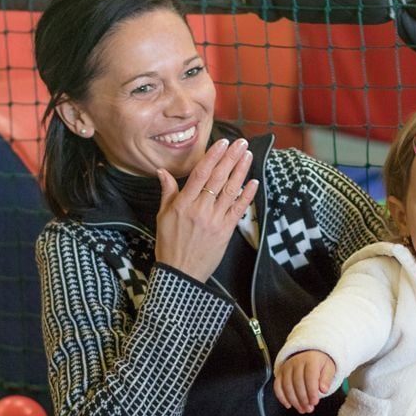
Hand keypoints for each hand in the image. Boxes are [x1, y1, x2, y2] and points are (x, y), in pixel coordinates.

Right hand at [155, 138, 257, 281]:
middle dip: (230, 158)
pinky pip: (238, 210)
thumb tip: (162, 171)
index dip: (213, 156)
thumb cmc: (169, 244)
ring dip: (241, 171)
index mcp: (183, 204)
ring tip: (248, 155)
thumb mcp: (162, 216)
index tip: (223, 142)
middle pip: (218, 178)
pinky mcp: (225, 232)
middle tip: (241, 143)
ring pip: (230, 191)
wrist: (180, 273)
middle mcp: (200, 209)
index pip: (200, 174)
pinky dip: (247, 195)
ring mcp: (214, 220)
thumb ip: (167, 192)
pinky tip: (254, 182)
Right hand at [274, 350, 334, 413]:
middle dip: (303, 399)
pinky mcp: (280, 373)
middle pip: (297, 383)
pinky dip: (281, 397)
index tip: (315, 402)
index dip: (312, 391)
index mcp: (311, 360)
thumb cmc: (320, 363)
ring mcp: (287, 367)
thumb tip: (324, 389)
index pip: (310, 376)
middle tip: (309, 408)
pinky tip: (288, 405)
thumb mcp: (329, 368)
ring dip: (294, 400)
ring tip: (302, 409)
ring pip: (287, 386)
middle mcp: (296, 362)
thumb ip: (327, 379)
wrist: (309, 354)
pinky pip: (277, 386)